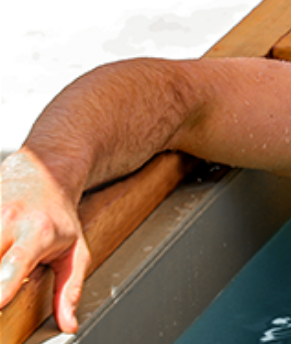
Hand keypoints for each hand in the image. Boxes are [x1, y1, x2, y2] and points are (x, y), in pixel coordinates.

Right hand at [0, 151, 90, 333]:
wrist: (43, 174)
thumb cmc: (59, 217)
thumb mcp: (76, 251)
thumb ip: (70, 289)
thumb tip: (69, 325)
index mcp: (37, 233)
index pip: (15, 261)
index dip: (3, 285)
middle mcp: (7, 221)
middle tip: (2, 292)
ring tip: (2, 279)